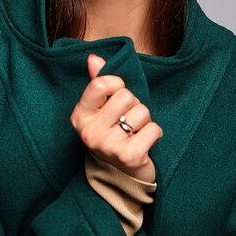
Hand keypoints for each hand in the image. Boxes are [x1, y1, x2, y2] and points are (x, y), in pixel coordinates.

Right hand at [70, 54, 162, 182]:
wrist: (121, 177)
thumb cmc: (114, 134)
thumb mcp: (102, 109)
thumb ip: (98, 82)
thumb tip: (94, 58)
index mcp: (80, 116)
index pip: (102, 84)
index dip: (117, 84)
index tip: (118, 96)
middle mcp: (89, 132)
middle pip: (125, 96)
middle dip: (134, 105)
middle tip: (127, 121)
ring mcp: (108, 146)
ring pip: (142, 111)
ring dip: (145, 121)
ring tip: (135, 133)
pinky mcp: (129, 157)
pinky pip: (153, 129)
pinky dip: (155, 134)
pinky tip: (144, 143)